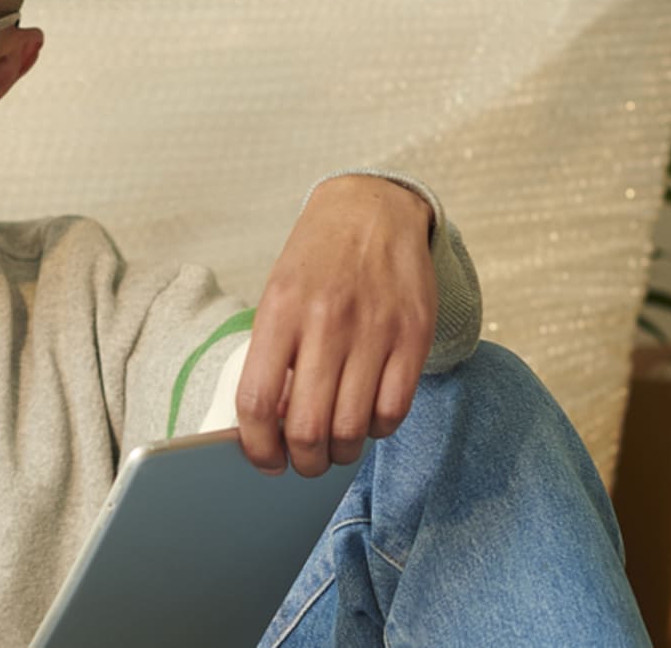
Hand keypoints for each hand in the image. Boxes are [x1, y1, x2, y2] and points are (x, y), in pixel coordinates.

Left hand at [235, 175, 435, 476]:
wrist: (373, 207)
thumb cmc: (318, 259)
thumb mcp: (278, 295)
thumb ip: (273, 355)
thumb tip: (272, 427)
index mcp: (280, 310)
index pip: (256, 401)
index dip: (258, 447)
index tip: (265, 460)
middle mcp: (327, 320)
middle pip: (308, 427)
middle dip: (304, 462)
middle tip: (305, 463)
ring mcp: (375, 328)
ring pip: (353, 428)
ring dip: (342, 452)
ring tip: (337, 446)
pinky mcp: (414, 334)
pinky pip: (394, 409)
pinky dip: (377, 429)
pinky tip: (368, 417)